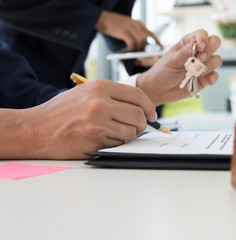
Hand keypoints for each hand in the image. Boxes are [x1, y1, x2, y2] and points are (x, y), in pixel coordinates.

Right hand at [2, 80, 156, 158]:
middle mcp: (100, 103)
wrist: (35, 130)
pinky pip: (119, 144)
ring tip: (115, 132)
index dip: (149, 107)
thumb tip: (139, 106)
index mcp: (99, 87)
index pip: (138, 95)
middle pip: (138, 115)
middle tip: (138, 127)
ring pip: (131, 132)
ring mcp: (97, 124)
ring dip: (129, 135)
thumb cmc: (60, 111)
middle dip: (142, 124)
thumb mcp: (85, 93)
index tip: (151, 115)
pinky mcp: (94, 142)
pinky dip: (117, 144)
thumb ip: (111, 96)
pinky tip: (104, 139)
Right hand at [95, 10, 161, 51]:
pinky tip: (128, 51)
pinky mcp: (123, 31)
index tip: (159, 50)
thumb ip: (135, 33)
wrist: (101, 18)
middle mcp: (136, 24)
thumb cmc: (113, 25)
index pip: (152, 34)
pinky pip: (132, 43)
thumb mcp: (128, 26)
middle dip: (146, 50)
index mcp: (138, 24)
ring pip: (141, 42)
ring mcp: (130, 27)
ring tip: (135, 55)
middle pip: (147, 40)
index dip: (157, 43)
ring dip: (138, 51)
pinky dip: (132, 49)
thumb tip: (141, 47)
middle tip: (142, 57)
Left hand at [136, 29, 221, 105]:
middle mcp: (198, 52)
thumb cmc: (163, 72)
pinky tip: (207, 80)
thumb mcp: (171, 60)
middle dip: (210, 50)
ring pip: (217, 60)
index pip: (202, 34)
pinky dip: (213, 77)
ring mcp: (202, 65)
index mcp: (188, 43)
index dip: (203, 38)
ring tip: (199, 71)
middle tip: (200, 59)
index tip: (199, 47)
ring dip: (210, 65)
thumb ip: (184, 53)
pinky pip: (215, 75)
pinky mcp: (205, 78)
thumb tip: (194, 44)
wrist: (160, 89)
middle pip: (214, 43)